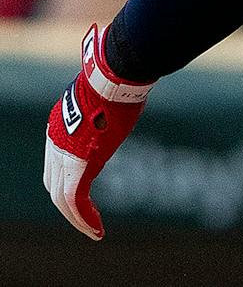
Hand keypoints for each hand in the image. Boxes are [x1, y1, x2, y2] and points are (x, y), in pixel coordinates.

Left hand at [44, 25, 151, 240]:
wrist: (116, 74)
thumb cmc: (119, 76)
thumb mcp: (107, 92)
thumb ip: (108, 102)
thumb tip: (127, 81)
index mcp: (59, 124)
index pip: (54, 162)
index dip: (66, 181)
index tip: (83, 193)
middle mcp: (54, 142)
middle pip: (53, 182)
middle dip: (68, 204)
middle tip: (86, 218)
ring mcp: (64, 153)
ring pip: (62, 198)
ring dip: (76, 218)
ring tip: (92, 231)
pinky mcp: (80, 163)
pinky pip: (76, 200)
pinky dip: (84, 219)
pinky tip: (96, 230)